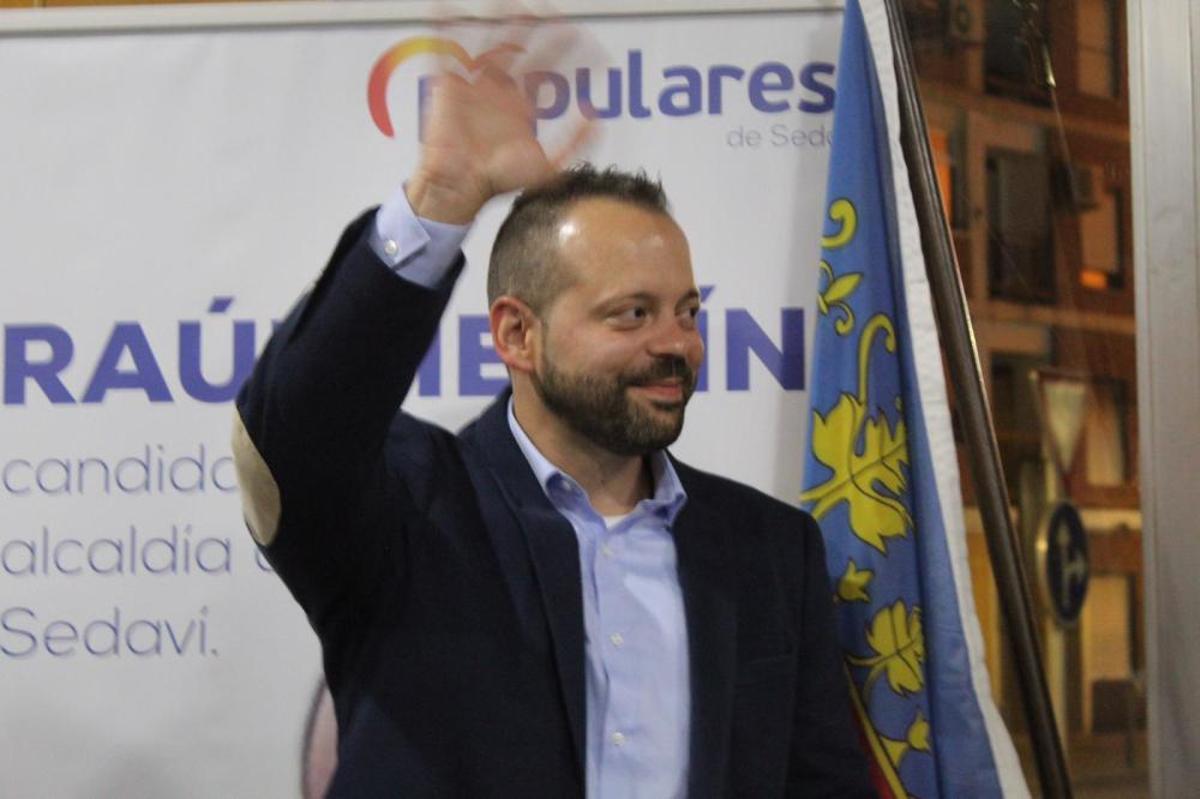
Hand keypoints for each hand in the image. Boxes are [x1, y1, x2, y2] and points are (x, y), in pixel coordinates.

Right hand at [406, 9, 595, 223]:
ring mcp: (474, 84)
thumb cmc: (500, 179)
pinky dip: (443, 27)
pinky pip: (446, 51)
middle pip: (520, 47)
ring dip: (498, 21)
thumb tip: (596, 117)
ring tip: (509, 0)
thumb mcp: (548, 166)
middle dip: (535, 27)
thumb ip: (574, 143)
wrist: (462, 186)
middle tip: (549, 7)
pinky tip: (445, 6)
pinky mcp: (449, 85)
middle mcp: (499, 88)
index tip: (586, 40)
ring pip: (488, 42)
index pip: (547, 68)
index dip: (566, 52)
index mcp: (521, 103)